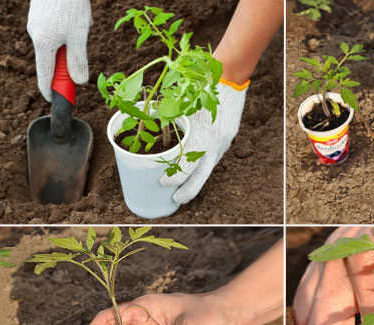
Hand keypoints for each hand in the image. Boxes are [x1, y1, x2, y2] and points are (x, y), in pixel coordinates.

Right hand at [27, 0, 91, 101]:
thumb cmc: (70, 4)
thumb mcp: (79, 35)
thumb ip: (78, 60)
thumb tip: (78, 82)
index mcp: (43, 44)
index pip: (44, 76)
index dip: (51, 91)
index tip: (55, 101)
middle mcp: (35, 35)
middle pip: (53, 60)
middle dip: (70, 58)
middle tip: (82, 42)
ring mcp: (36, 24)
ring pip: (58, 43)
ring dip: (73, 40)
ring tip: (81, 22)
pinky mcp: (40, 15)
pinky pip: (58, 30)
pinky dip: (70, 29)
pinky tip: (77, 15)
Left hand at [159, 80, 247, 205]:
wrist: (230, 77)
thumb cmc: (200, 87)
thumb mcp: (180, 103)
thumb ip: (165, 117)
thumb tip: (144, 124)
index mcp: (201, 139)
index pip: (186, 168)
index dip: (173, 179)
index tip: (163, 183)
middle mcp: (215, 146)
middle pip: (200, 179)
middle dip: (187, 192)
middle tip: (175, 199)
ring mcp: (224, 144)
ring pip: (208, 168)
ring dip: (196, 177)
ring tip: (184, 184)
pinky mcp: (228, 139)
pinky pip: (214, 155)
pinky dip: (204, 161)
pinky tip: (196, 161)